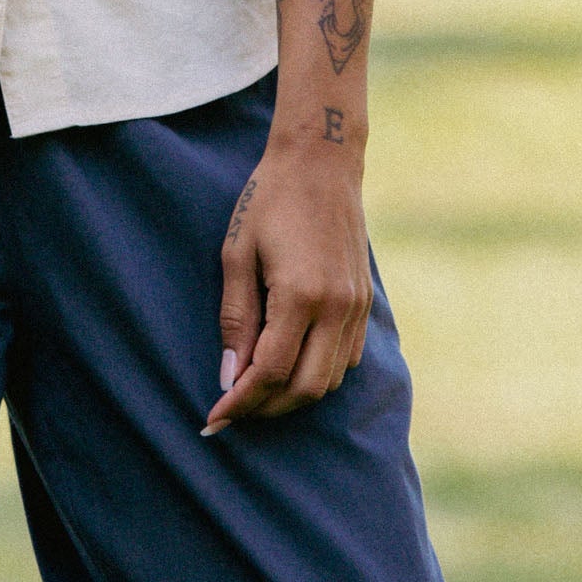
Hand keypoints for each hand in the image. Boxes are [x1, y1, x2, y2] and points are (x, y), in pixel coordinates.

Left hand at [202, 142, 371, 433]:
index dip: (242, 400)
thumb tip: (229, 375)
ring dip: (293, 395)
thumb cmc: (269, 201)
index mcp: (301, 294)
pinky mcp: (366, 303)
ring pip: (330, 380)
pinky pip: (346, 359)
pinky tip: (291, 366)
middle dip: (267, 408)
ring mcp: (357, 307)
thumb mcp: (237, 252)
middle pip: (305, 388)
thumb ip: (235, 317)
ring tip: (257, 393)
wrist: (321, 163)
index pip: (271, 371)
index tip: (215, 418)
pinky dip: (318, 374)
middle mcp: (337, 308)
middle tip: (234, 410)